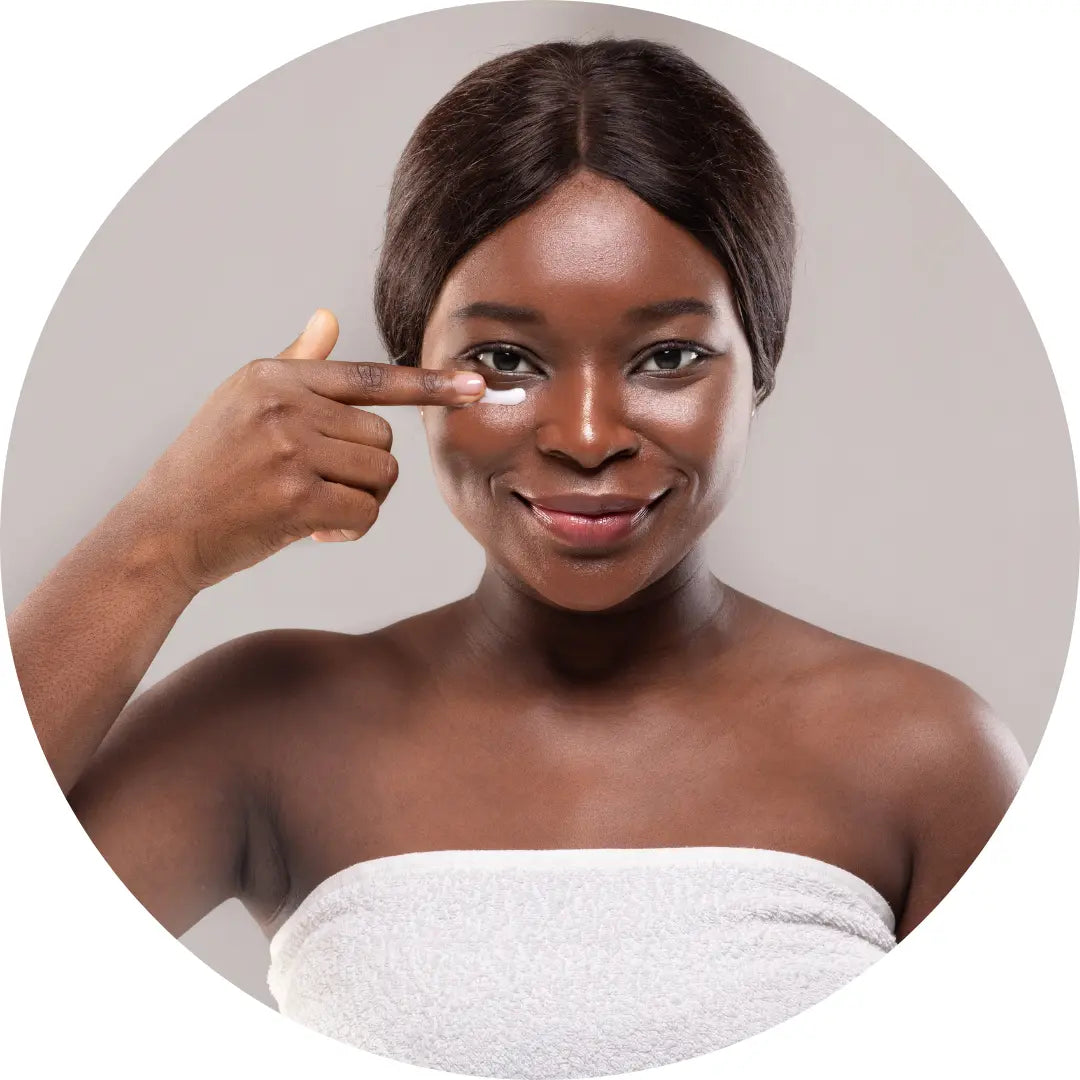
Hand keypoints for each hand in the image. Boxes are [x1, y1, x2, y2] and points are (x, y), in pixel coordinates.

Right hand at [124, 308, 484, 592]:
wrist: (161, 531)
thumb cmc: (209, 470)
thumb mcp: (243, 404)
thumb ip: (297, 366)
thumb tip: (328, 317)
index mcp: (274, 376)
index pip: (370, 377)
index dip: (429, 385)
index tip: (475, 386)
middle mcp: (284, 403)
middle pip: (383, 438)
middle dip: (363, 470)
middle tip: (320, 488)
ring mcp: (289, 448)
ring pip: (382, 474)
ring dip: (360, 500)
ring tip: (314, 508)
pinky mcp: (295, 496)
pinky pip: (367, 510)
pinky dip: (351, 528)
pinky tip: (315, 530)